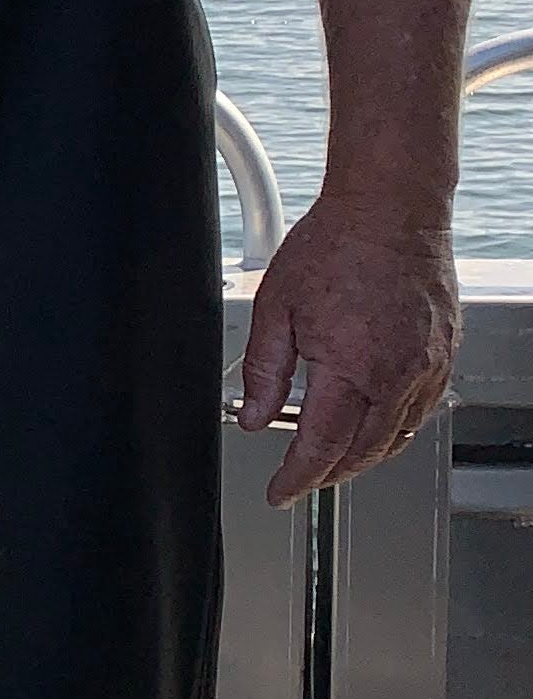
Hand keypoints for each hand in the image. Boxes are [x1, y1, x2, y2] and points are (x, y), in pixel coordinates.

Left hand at [236, 186, 459, 503]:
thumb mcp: (276, 308)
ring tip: (332, 460)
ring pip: (396, 437)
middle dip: (328, 475)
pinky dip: (394, 428)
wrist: (392, 207)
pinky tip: (373, 423)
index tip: (280, 491)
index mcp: (354, 367)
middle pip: (363, 452)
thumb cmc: (337, 243)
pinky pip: (420, 410)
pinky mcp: (445, 354)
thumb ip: (263, 371)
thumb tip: (253, 416)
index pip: (323, 448)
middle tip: (301, 480)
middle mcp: (399, 374)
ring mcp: (429, 366)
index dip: (298, 478)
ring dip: (363, 457)